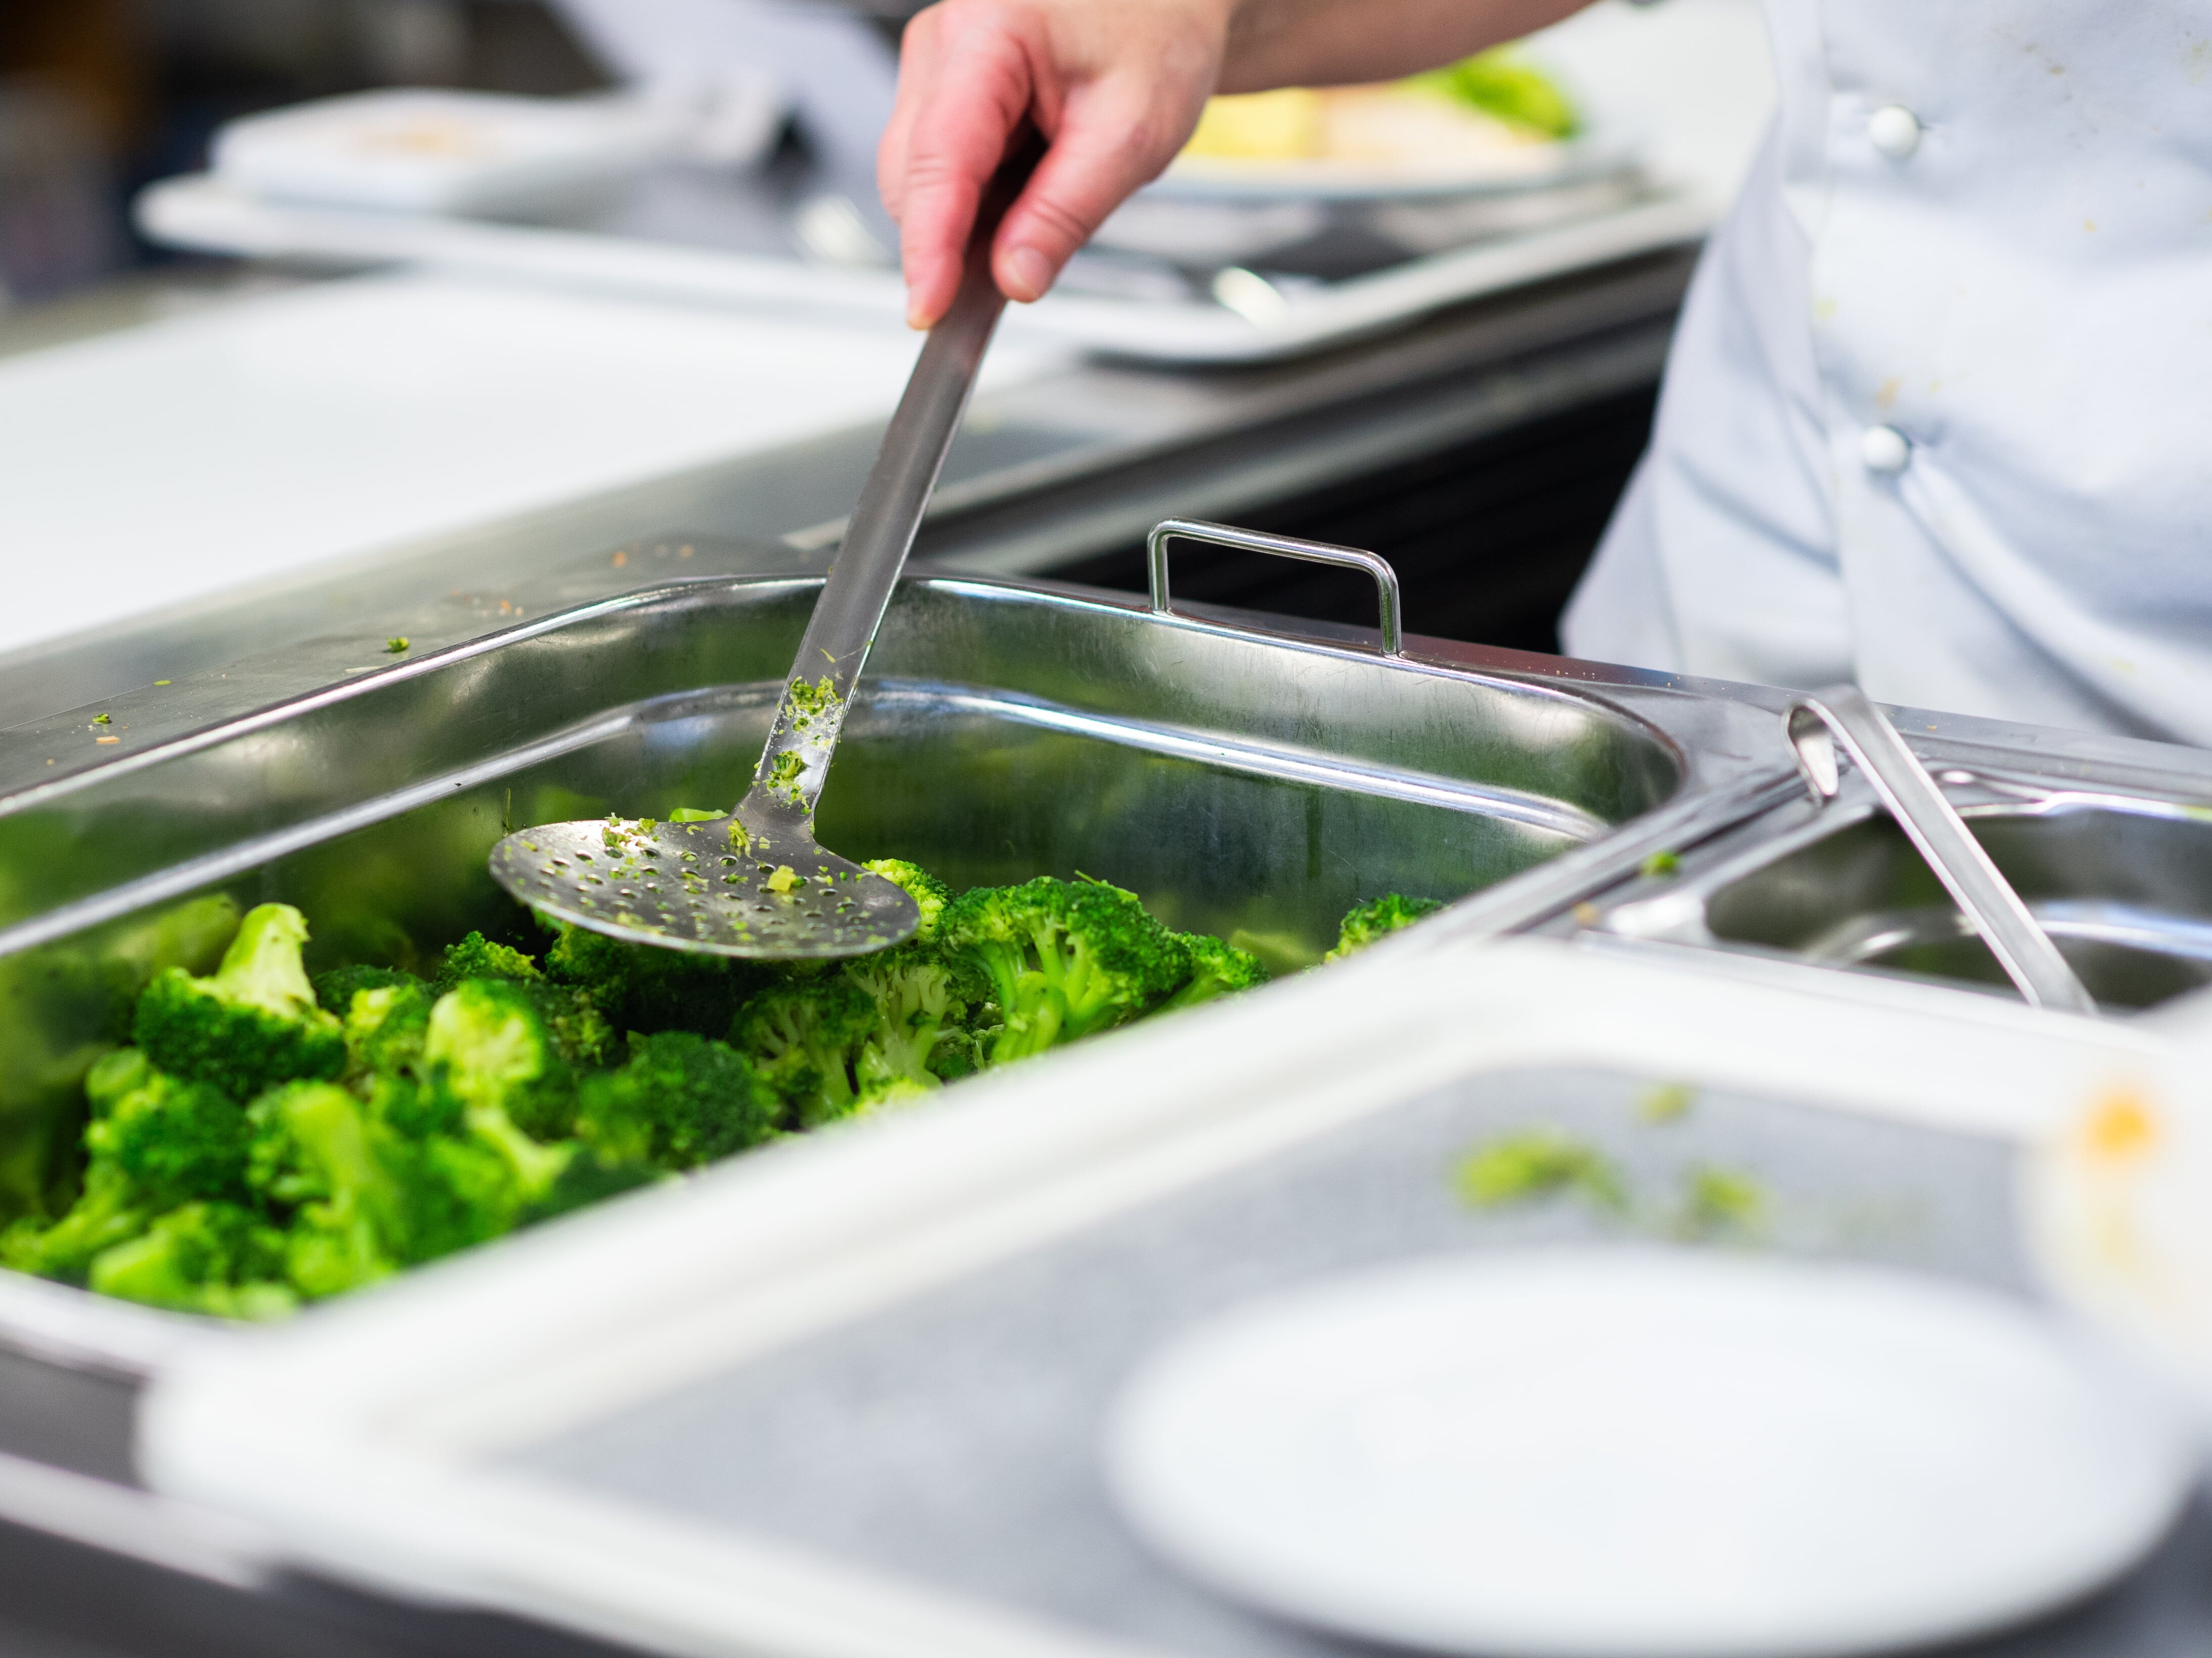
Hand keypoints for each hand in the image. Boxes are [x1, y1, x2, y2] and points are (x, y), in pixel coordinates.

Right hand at [879, 0, 1232, 327]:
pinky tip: (1028, 185)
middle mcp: (943, 44)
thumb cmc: (1158, 35)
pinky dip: (977, 201)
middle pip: (914, 177)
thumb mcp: (1132, 135)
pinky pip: (941, 169)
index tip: (929, 309)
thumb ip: (1066, 213)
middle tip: (1026, 267)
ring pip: (920, 181)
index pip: (938, 160)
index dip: (929, 246)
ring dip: (970, 219)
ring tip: (1049, 195)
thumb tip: (1013, 278)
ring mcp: (938, 67)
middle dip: (954, 239)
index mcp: (986, 36)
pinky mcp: (945, 91)